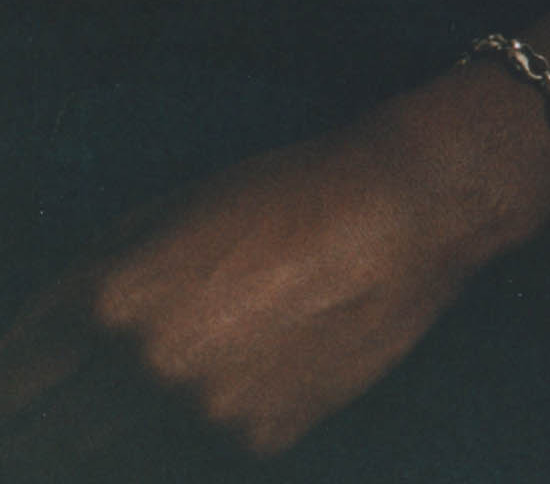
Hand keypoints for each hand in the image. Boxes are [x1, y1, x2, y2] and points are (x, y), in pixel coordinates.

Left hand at [0, 78, 533, 472]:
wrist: (408, 210)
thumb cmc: (285, 195)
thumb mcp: (162, 216)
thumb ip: (83, 284)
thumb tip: (28, 351)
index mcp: (109, 298)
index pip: (10, 387)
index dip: (11, 398)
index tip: (25, 401)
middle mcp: (145, 364)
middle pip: (49, 443)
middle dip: (51, 430)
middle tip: (76, 413)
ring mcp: (203, 412)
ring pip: (116, 460)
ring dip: (117, 438)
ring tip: (169, 386)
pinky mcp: (258, 441)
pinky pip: (193, 457)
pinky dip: (193, 436)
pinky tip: (231, 386)